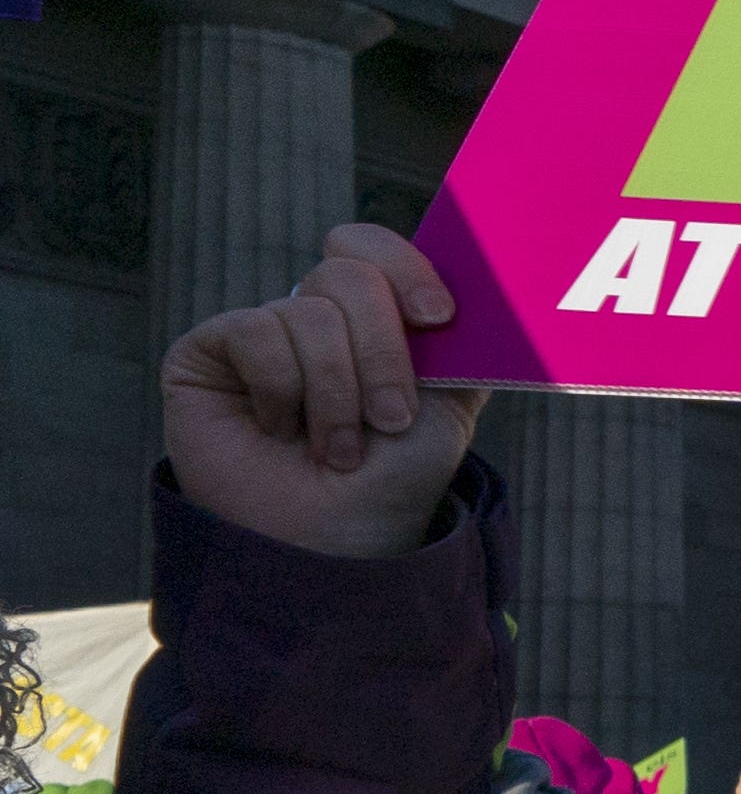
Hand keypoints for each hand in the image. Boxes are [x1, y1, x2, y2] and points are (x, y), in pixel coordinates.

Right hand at [157, 224, 487, 559]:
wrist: (334, 543)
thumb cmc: (391, 482)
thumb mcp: (448, 409)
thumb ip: (460, 345)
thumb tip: (480, 285)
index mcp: (370, 321)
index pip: (371, 249)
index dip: (406, 268)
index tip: (438, 318)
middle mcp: (313, 319)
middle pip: (347, 275)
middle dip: (383, 353)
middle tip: (390, 420)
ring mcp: (259, 334)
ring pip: (308, 312)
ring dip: (336, 391)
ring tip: (336, 448)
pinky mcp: (206, 353)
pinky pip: (254, 332)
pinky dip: (283, 388)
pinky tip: (278, 430)